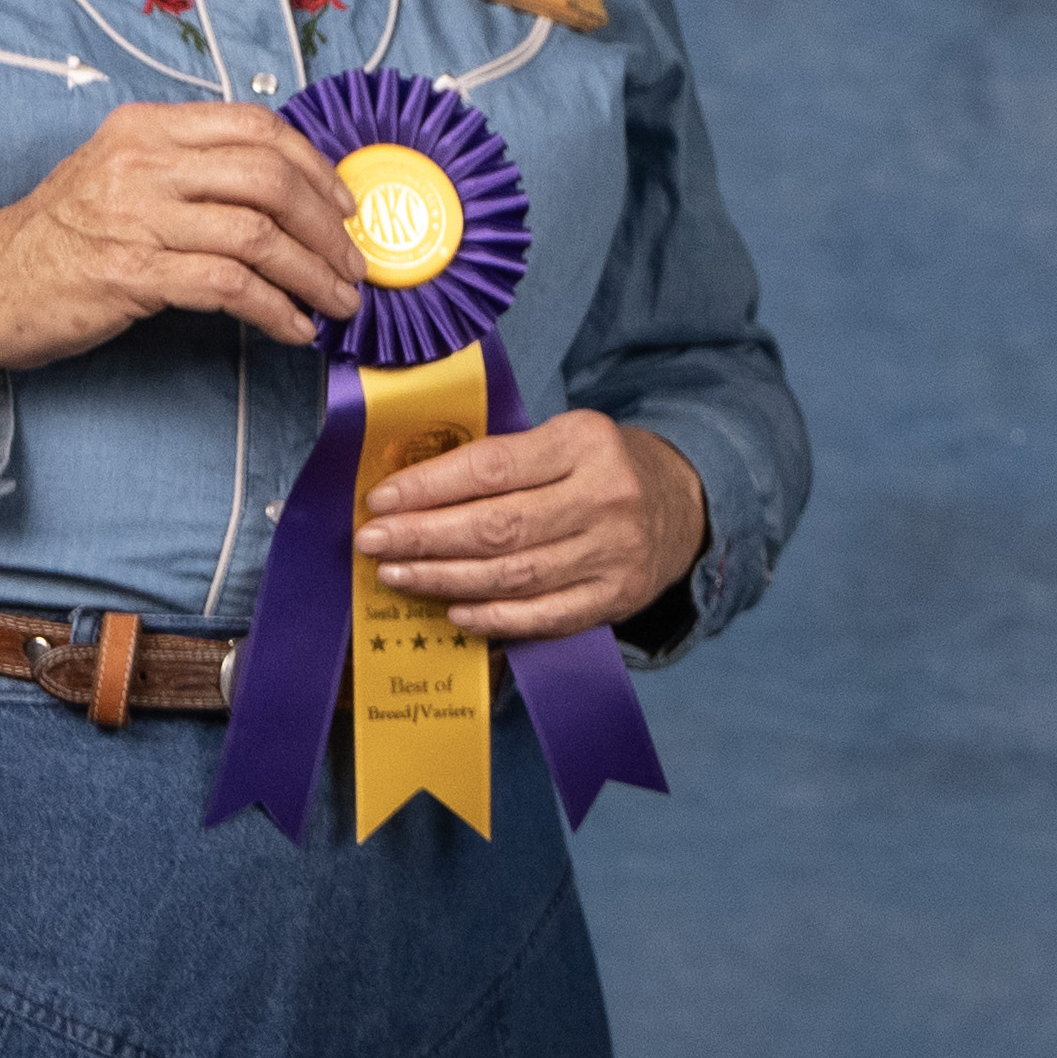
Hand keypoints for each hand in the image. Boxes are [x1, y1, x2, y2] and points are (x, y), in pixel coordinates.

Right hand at [0, 103, 365, 380]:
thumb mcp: (122, 174)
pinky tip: (294, 329)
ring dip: (312, 275)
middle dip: (326, 227)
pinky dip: (275, 310)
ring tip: (337, 305)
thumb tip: (286, 193)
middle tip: (352, 266)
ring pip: (257, 235)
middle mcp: (143, 161)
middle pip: (268, 178)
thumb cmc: (64, 235)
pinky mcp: (132, 274)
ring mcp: (136, 216)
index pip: (255, 127)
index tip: (345, 206)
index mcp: (148, 127)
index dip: (315, 166)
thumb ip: (191, 169)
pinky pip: (229, 288)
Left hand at [359, 412, 704, 643]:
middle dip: (424, 537)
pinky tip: (452, 610)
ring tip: (397, 575)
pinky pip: (542, 615)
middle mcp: (604, 497)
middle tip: (373, 543)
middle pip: (497, 526)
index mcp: (584, 441)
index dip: (429, 487)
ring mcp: (613, 553)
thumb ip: (503, 460)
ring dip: (444, 578)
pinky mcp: (615, 597)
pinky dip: (492, 617)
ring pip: (513, 574)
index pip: (492, 467)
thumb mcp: (563, 440)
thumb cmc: (599, 469)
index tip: (381, 500)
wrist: (683, 506)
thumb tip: (413, 491)